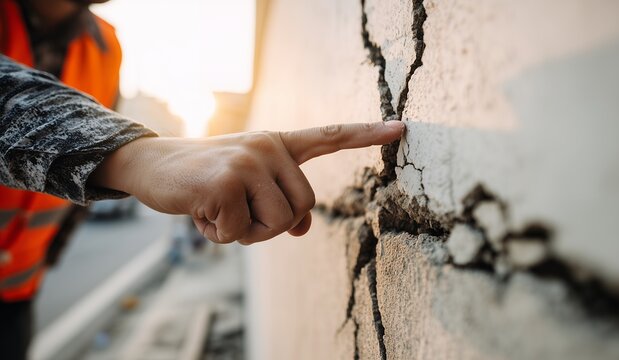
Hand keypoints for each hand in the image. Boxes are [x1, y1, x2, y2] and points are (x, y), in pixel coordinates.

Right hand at [91, 121, 404, 244]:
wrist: (154, 166)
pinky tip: (201, 212)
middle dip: (271, 225)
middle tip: (238, 214)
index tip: (401, 128)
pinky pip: (241, 232)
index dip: (366, 135)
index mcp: (278, 144)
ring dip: (246, 232)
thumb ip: (279, 203)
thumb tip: (302, 229)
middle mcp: (269, 146)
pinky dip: (220, 235)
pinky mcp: (226, 182)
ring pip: (277, 224)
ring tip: (218, 210)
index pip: (330, 136)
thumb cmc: (207, 179)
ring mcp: (249, 161)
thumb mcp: (247, 188)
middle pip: (302, 208)